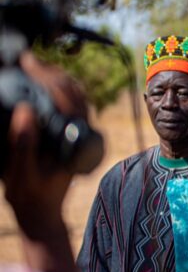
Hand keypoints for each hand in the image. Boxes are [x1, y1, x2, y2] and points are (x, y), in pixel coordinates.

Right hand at [2, 53, 87, 231]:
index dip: (46, 76)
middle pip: (74, 92)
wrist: (42, 212)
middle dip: (52, 72)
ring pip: (76, 97)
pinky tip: (42, 85)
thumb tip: (25, 110)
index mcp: (73, 139)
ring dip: (57, 78)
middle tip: (29, 59)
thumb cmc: (30, 195)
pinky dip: (58, 91)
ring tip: (34, 66)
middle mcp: (82, 133)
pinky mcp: (73, 135)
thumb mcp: (21, 172)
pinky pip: (70, 106)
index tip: (28, 62)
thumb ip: (22, 144)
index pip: (66, 98)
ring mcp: (79, 133)